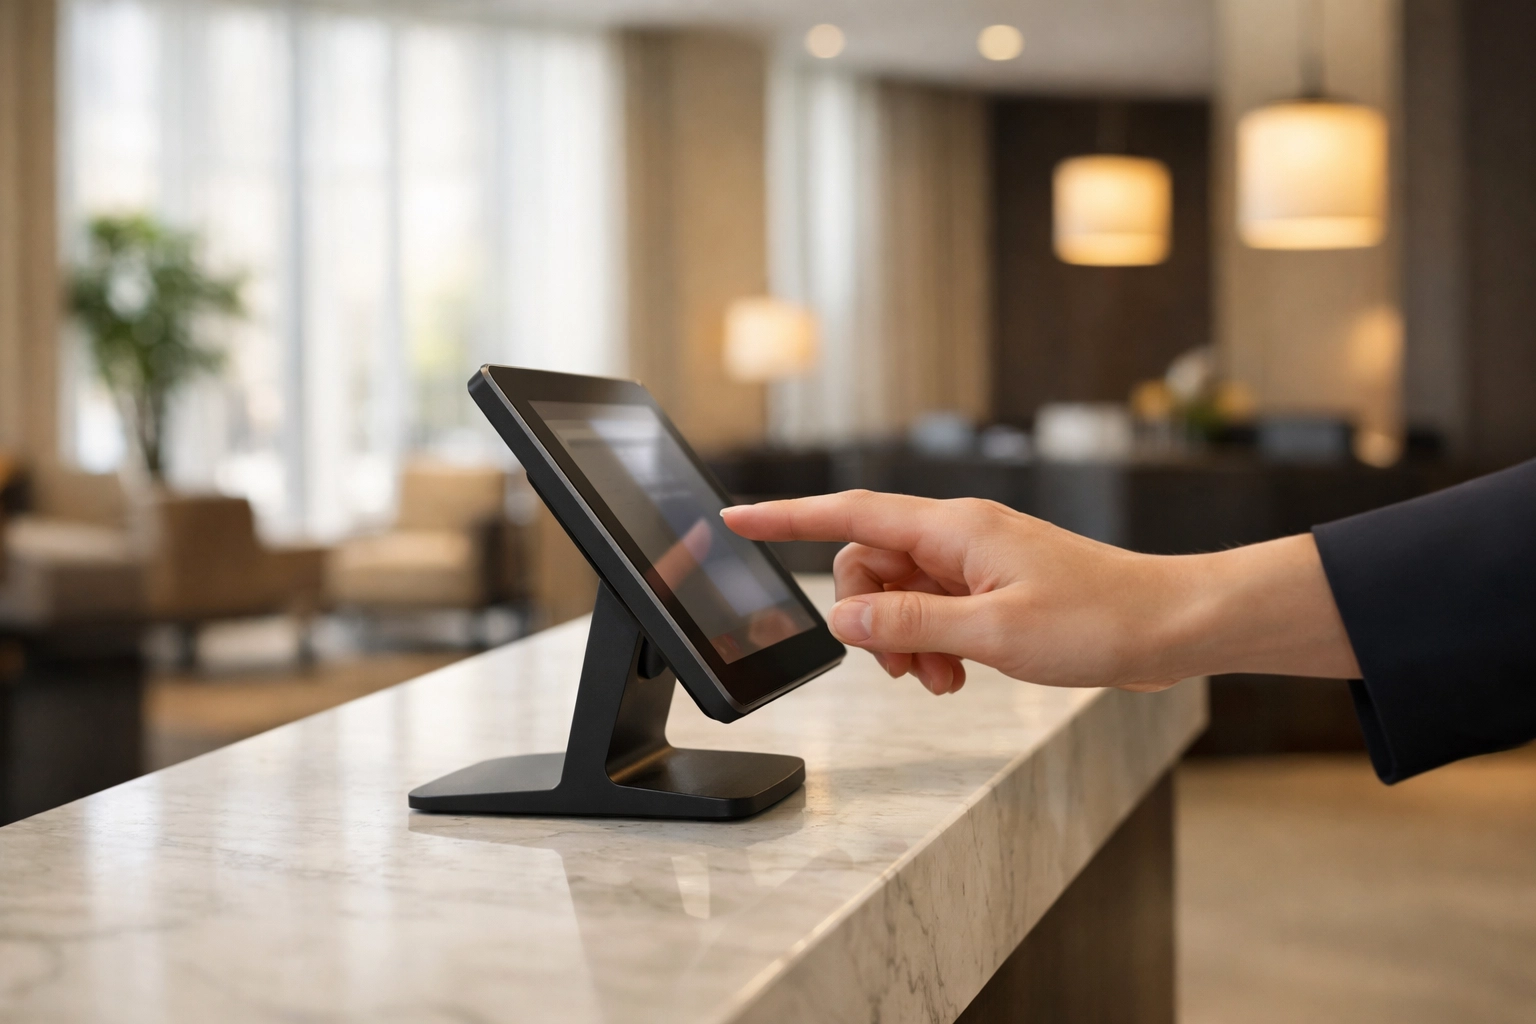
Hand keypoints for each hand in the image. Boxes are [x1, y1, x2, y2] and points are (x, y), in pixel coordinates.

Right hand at [721, 490, 1359, 696]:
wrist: (1169, 626)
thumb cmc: (1099, 620)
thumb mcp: (993, 631)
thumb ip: (910, 623)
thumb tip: (843, 617)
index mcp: (954, 528)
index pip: (851, 515)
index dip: (789, 516)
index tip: (738, 517)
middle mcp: (959, 536)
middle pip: (870, 565)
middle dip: (869, 617)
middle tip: (904, 665)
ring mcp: (976, 561)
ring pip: (901, 593)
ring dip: (906, 640)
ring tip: (944, 678)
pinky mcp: (994, 588)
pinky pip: (935, 610)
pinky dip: (933, 644)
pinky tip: (960, 673)